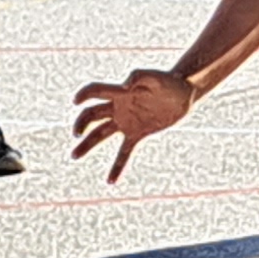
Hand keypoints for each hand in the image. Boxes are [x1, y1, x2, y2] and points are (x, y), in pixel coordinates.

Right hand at [72, 68, 195, 178]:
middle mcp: (119, 108)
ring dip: (87, 145)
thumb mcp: (156, 77)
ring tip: (74, 156)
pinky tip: (110, 180)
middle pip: (92, 115)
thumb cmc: (169, 81)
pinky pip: (124, 152)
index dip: (84, 95)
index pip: (96, 92)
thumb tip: (125, 86)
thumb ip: (140, 76)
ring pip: (101, 134)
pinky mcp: (138, 134)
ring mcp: (127, 122)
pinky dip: (117, 166)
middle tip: (76, 135)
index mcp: (120, 93)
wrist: (184, 93)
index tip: (76, 102)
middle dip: (81, 124)